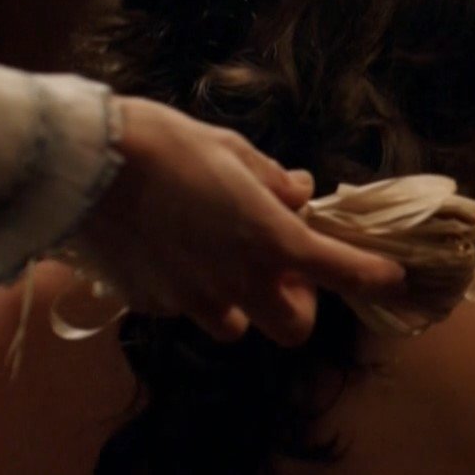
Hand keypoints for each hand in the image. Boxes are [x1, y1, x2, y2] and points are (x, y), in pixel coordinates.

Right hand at [71, 97, 404, 344]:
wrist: (84, 166)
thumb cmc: (165, 145)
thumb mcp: (233, 150)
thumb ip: (272, 181)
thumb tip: (298, 192)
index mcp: (271, 241)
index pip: (342, 272)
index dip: (373, 277)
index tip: (391, 278)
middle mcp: (238, 282)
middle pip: (293, 329)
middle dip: (297, 306)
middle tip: (284, 272)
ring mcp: (192, 299)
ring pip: (235, 326)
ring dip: (241, 304)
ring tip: (221, 263)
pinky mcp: (152, 304)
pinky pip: (184, 308)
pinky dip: (189, 289)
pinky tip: (169, 252)